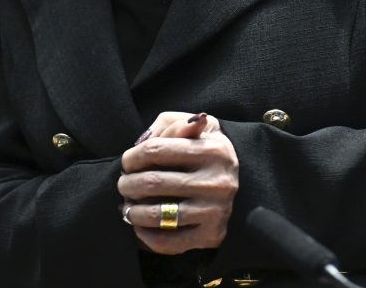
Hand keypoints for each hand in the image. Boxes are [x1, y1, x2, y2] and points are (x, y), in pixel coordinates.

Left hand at [118, 111, 238, 254]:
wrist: (241, 182)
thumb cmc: (207, 150)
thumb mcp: (197, 127)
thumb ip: (170, 124)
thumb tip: (145, 139)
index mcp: (213, 149)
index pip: (155, 150)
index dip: (132, 157)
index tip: (127, 162)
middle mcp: (217, 181)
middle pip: (152, 182)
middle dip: (127, 184)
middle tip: (123, 184)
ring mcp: (215, 210)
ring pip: (157, 214)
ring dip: (132, 210)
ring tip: (127, 206)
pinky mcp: (211, 235)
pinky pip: (167, 242)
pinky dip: (145, 235)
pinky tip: (140, 225)